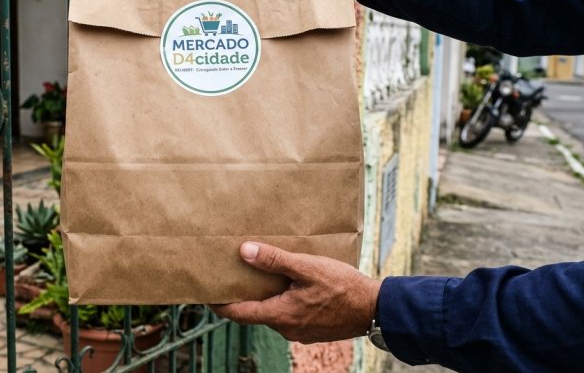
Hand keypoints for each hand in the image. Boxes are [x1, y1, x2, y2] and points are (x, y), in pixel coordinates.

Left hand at [210, 242, 380, 343]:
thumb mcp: (307, 267)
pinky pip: (289, 315)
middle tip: (234, 273)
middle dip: (244, 294)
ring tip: (263, 272)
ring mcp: (300, 332)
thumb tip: (244, 252)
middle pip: (255, 312)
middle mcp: (286, 328)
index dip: (219, 304)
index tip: (206, 292)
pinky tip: (290, 283)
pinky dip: (283, 300)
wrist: (377, 309)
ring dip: (267, 296)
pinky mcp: (312, 329)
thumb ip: (274, 260)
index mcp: (280, 315)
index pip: (238, 313)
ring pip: (273, 313)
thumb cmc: (343, 287)